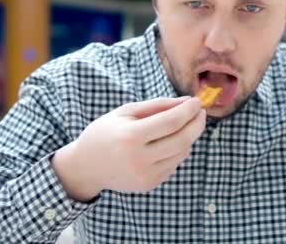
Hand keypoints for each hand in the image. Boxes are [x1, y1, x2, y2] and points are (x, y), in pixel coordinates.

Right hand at [52, 97, 204, 200]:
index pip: (171, 122)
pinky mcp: (149, 185)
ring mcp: (144, 175)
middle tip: (200, 112)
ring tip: (179, 126)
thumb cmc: (106, 132)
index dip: (188, 110)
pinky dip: (177, 151)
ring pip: (182, 153)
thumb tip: (187, 101)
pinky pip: (174, 164)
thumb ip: (157, 105)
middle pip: (182, 140)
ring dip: (188, 137)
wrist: (86, 166)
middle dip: (196, 123)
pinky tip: (165, 143)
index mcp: (130, 136)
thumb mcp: (125, 111)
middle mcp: (138, 159)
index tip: (196, 101)